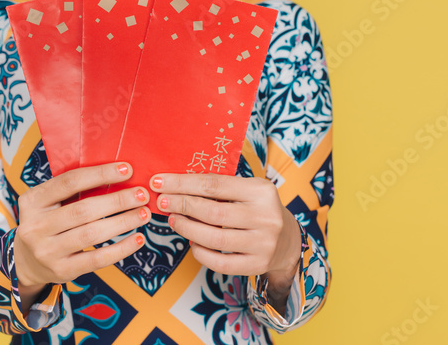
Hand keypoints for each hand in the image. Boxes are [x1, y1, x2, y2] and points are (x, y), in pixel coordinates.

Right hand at [13, 162, 149, 295]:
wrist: (25, 261)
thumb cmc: (46, 222)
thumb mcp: (47, 202)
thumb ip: (71, 189)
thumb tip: (117, 174)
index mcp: (33, 201)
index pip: (70, 182)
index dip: (100, 174)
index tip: (127, 169)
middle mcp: (36, 226)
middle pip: (84, 210)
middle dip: (118, 200)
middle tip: (142, 194)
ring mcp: (47, 251)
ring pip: (92, 234)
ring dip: (123, 222)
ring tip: (143, 214)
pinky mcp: (61, 270)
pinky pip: (97, 259)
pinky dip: (121, 249)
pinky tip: (137, 239)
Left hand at [150, 173, 303, 279]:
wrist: (287, 240)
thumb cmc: (257, 209)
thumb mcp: (247, 190)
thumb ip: (219, 187)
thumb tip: (176, 185)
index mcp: (261, 190)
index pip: (214, 184)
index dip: (183, 183)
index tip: (159, 182)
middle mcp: (265, 216)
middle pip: (213, 211)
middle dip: (181, 205)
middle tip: (161, 201)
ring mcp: (263, 243)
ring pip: (214, 238)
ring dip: (186, 228)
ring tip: (173, 220)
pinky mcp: (257, 265)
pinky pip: (220, 262)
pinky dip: (200, 252)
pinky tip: (191, 242)